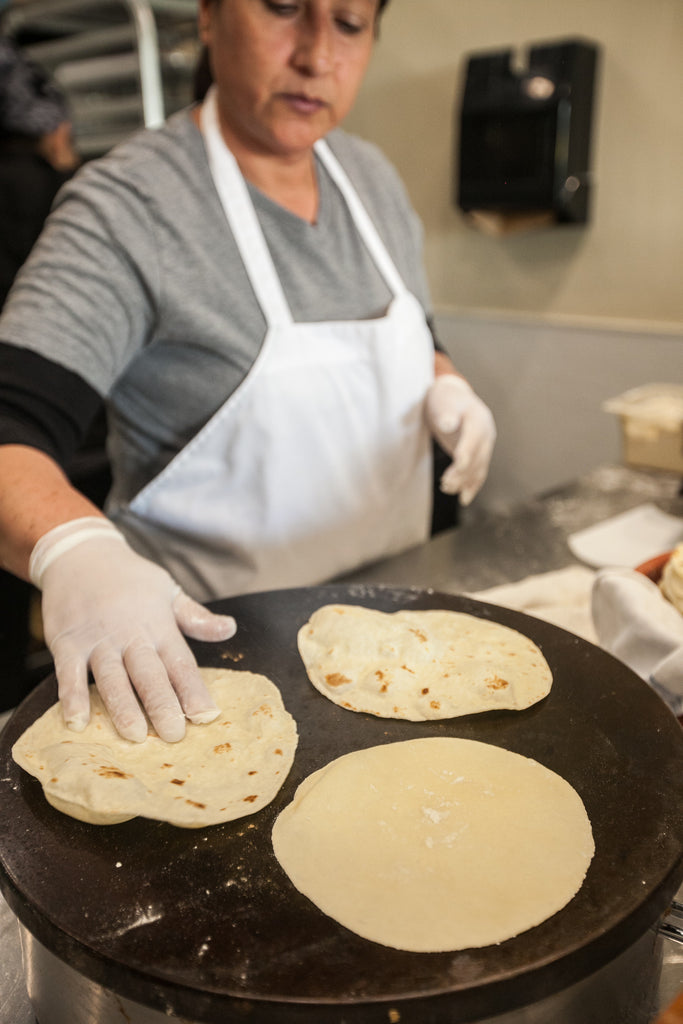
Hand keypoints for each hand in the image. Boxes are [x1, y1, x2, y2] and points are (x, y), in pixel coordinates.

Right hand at [30, 518, 236, 742]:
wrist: (79, 554)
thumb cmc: (129, 578)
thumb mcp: (168, 590)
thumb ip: (196, 617)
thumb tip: (230, 629)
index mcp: (158, 625)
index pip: (180, 662)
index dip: (193, 690)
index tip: (206, 716)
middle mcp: (130, 634)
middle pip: (149, 674)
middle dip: (162, 705)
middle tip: (174, 735)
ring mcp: (97, 639)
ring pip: (112, 677)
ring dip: (122, 707)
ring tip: (135, 735)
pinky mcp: (67, 643)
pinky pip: (69, 674)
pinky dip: (73, 697)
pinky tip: (78, 722)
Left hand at [425, 375, 495, 505]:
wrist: (453, 397)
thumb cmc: (445, 400)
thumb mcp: (443, 402)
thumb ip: (446, 414)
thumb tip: (448, 423)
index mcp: (478, 418)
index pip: (473, 439)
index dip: (466, 454)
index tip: (457, 467)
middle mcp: (486, 433)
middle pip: (478, 457)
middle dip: (462, 473)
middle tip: (444, 482)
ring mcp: (485, 444)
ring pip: (479, 468)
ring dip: (464, 481)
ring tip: (446, 488)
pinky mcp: (479, 454)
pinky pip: (478, 472)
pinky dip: (472, 486)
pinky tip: (463, 499)